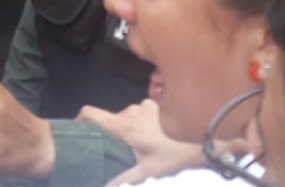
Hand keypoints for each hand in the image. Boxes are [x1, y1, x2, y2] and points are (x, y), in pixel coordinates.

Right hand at [78, 100, 205, 185]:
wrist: (206, 139)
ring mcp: (144, 106)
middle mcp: (130, 111)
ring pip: (125, 116)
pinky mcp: (157, 104)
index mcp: (124, 126)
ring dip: (127, 128)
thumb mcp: (149, 173)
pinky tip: (154, 135)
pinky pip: (140, 112)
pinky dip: (141, 122)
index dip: (79, 120)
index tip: (78, 132)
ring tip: (139, 146)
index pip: (90, 113)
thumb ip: (123, 180)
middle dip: (110, 134)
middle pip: (109, 119)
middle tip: (118, 151)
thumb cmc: (175, 157)